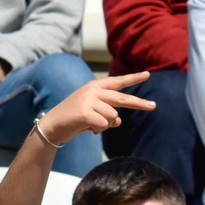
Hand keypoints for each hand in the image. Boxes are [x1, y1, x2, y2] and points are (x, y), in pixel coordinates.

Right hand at [36, 71, 154, 144]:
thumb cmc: (72, 120)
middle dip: (138, 103)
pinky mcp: (85, 111)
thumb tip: (119, 120)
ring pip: (113, 116)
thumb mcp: (91, 114)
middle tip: (153, 106)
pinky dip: (98, 130)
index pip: (117, 82)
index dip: (132, 78)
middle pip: (121, 98)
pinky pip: (104, 124)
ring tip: (91, 125)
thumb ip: (106, 114)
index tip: (147, 75)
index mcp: (94, 87)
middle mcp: (92, 90)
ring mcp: (88, 100)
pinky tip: (87, 128)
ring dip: (105, 125)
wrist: (52, 126)